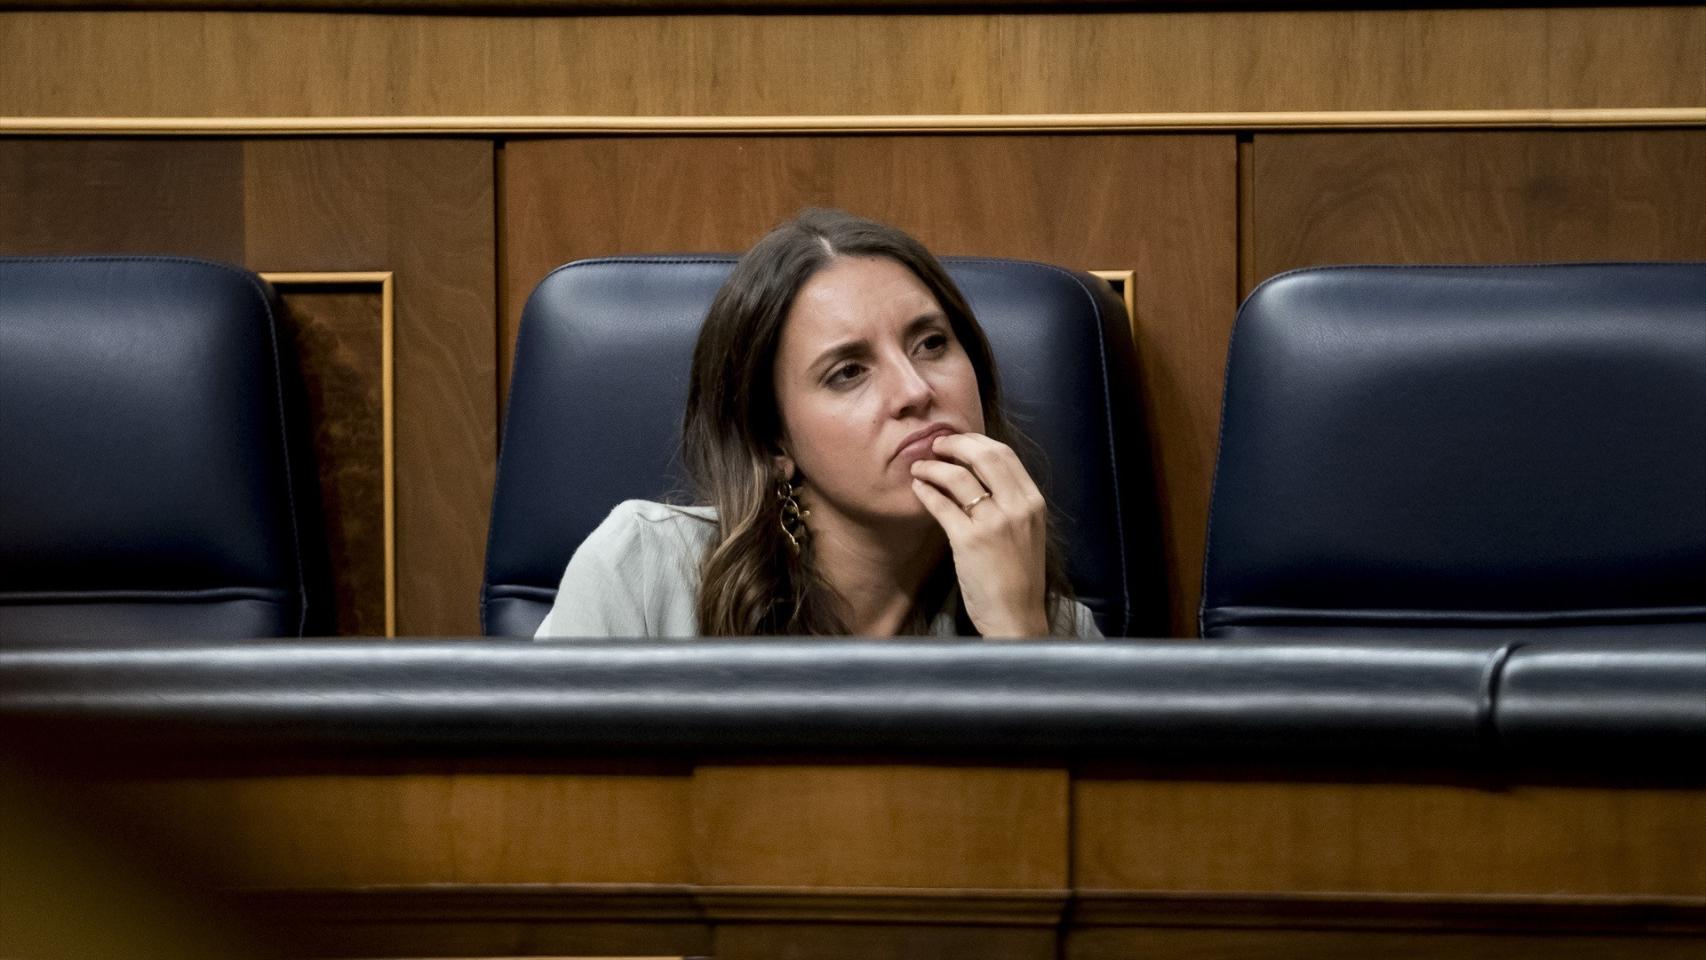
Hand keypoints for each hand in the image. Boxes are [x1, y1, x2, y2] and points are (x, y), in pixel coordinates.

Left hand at [910, 433, 1050, 637]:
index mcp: (1033, 502)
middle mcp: (1017, 507)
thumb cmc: (1018, 576)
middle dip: (954, 444)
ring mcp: (993, 523)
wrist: (1016, 615)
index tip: (958, 441)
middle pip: (983, 455)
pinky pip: (941, 504)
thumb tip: (978, 474)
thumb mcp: (1026, 531)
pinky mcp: (969, 541)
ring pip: (958, 477)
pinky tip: (918, 489)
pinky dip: (926, 491)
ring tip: (920, 468)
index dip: (976, 441)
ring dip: (933, 466)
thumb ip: (1010, 502)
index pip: (1005, 454)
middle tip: (935, 446)